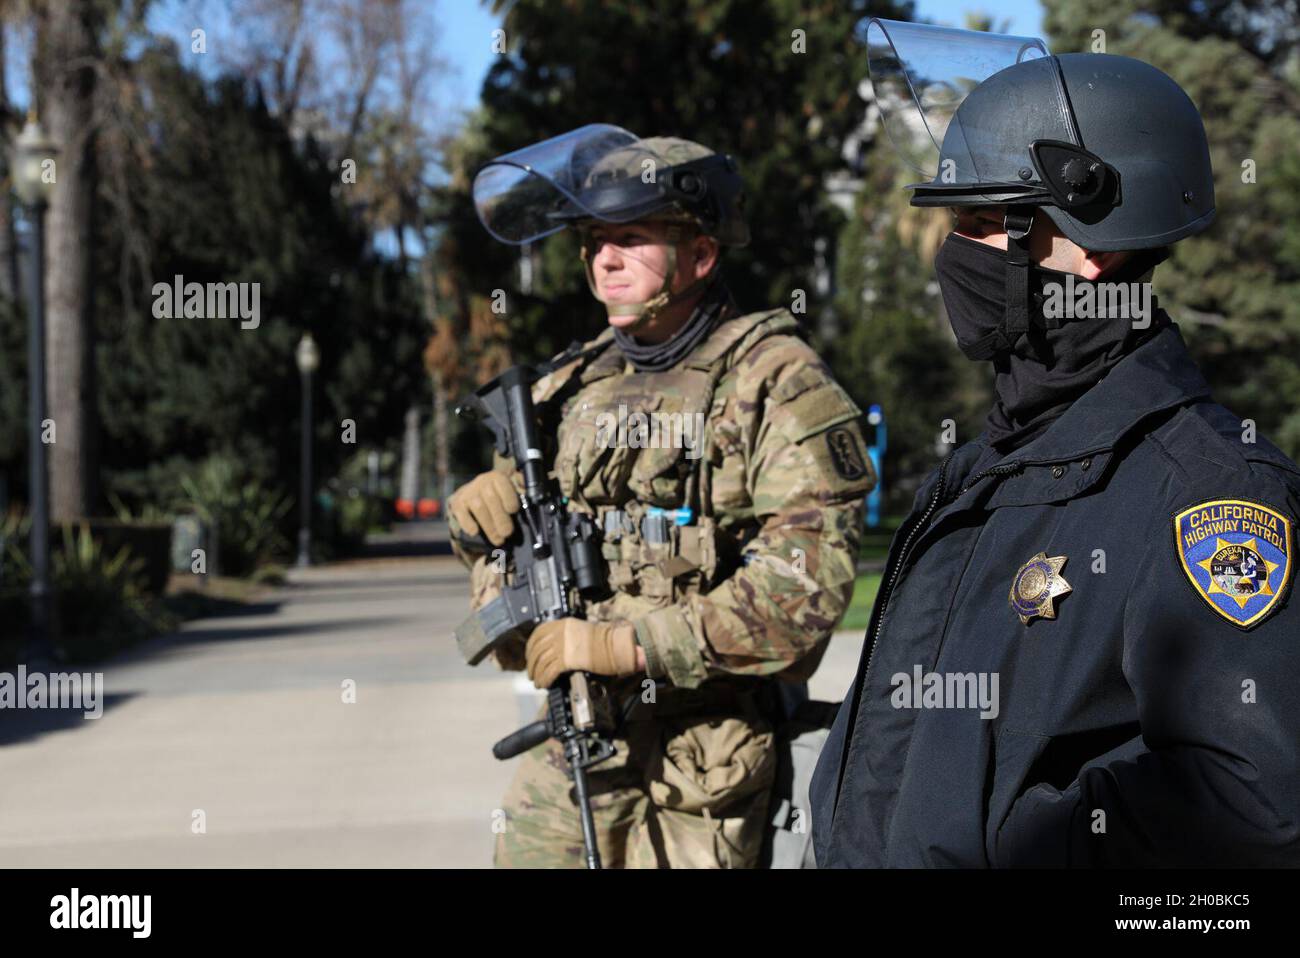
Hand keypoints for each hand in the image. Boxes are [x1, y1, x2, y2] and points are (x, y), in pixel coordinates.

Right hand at [448, 470, 519, 544]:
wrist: (474, 494)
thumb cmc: (498, 496)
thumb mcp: (512, 490)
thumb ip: (522, 490)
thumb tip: (532, 491)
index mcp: (498, 477)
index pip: (503, 483)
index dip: (508, 497)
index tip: (513, 511)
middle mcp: (482, 481)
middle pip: (491, 498)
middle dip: (500, 518)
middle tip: (507, 533)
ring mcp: (468, 492)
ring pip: (478, 507)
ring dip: (489, 526)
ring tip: (498, 539)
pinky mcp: (457, 503)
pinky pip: (461, 513)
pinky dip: (468, 523)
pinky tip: (475, 532)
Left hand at [525, 618, 642, 688]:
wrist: (614, 646)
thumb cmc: (604, 640)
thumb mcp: (582, 631)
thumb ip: (568, 637)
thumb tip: (556, 648)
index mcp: (562, 624)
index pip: (538, 633)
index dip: (531, 647)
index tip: (529, 655)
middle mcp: (559, 633)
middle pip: (538, 650)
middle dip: (532, 664)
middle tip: (531, 673)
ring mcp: (561, 646)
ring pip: (541, 662)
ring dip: (537, 674)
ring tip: (537, 683)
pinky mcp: (565, 660)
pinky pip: (549, 672)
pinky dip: (545, 680)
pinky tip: (545, 685)